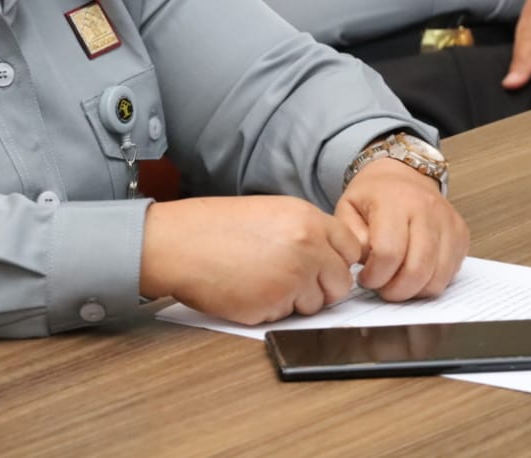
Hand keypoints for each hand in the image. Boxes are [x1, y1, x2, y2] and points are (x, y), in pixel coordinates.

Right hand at [140, 196, 361, 324]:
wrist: (179, 243)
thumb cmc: (216, 227)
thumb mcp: (271, 212)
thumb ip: (306, 231)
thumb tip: (330, 256)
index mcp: (308, 219)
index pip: (351, 249)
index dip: (336, 260)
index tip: (323, 265)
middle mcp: (307, 248)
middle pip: (340, 283)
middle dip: (321, 287)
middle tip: (291, 280)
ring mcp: (292, 279)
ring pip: (316, 305)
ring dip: (296, 301)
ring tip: (262, 280)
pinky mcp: (272, 307)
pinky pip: (286, 318)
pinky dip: (270, 310)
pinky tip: (247, 290)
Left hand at [335, 158, 467, 300]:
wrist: (403, 175)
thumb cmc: (374, 195)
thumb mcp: (347, 209)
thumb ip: (352, 239)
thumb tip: (368, 265)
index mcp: (395, 200)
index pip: (388, 252)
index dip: (374, 276)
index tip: (365, 278)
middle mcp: (427, 208)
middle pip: (417, 269)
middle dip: (396, 291)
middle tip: (382, 288)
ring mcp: (449, 221)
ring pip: (437, 277)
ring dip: (414, 290)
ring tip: (397, 282)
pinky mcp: (461, 233)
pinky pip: (451, 273)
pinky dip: (431, 282)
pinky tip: (414, 273)